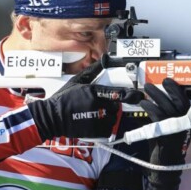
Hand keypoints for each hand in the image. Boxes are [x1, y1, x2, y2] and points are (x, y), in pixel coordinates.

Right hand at [27, 77, 142, 140]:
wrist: (52, 117)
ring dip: (108, 117)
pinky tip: (93, 122)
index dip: (130, 95)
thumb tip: (105, 59)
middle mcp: (96, 105)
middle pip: (116, 106)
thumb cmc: (63, 99)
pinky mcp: (94, 131)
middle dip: (112, 106)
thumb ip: (94, 71)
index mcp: (93, 91)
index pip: (116, 94)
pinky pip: (107, 129)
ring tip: (94, 114)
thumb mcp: (78, 80)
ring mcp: (96, 119)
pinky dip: (104, 127)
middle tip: (99, 106)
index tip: (138, 96)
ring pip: (113, 118)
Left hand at [137, 78, 190, 189]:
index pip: (187, 102)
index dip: (178, 90)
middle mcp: (185, 125)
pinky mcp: (166, 135)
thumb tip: (157, 99)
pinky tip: (143, 103)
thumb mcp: (170, 130)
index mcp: (188, 123)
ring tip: (146, 89)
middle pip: (179, 102)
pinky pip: (158, 117)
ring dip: (156, 96)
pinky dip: (150, 108)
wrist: (165, 169)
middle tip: (157, 81)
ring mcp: (177, 130)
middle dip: (169, 89)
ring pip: (168, 107)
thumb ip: (168, 117)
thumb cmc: (166, 148)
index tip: (168, 81)